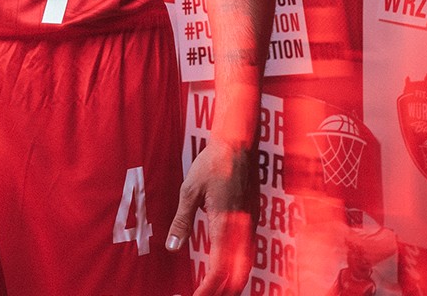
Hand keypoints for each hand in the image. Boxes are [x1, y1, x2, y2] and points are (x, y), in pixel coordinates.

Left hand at [166, 136, 256, 295]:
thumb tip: (173, 248)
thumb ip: (182, 222)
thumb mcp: (190, 191)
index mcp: (226, 225)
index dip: (208, 289)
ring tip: (213, 289)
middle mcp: (242, 231)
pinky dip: (239, 269)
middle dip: (222, 291)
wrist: (237, 145)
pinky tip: (228, 270)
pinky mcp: (253, 221)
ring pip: (246, 267)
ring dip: (231, 283)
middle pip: (238, 277)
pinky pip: (249, 254)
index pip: (219, 270)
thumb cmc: (212, 164)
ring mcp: (251, 227)